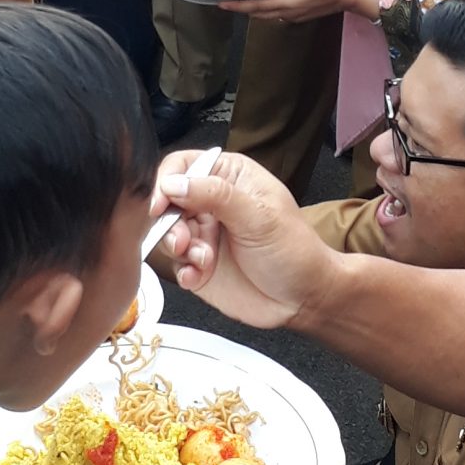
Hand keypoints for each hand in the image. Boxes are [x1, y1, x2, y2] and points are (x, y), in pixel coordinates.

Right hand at [154, 146, 337, 327]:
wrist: (304, 298)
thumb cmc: (295, 250)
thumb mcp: (258, 216)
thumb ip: (215, 195)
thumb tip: (174, 183)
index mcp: (230, 177)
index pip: (183, 166)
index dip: (166, 183)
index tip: (161, 205)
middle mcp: (213, 203)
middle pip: (168, 202)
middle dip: (171, 223)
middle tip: (184, 241)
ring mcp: (205, 234)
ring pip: (168, 234)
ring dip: (179, 248)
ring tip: (202, 260)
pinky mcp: (199, 265)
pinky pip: (176, 264)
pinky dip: (184, 271)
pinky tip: (199, 276)